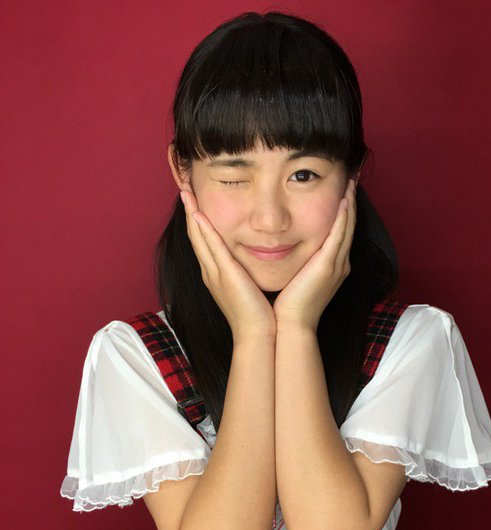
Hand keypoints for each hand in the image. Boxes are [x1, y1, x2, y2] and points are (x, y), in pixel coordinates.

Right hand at [179, 181, 276, 343]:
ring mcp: (215, 273)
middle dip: (190, 209)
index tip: (196, 198)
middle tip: (184, 185)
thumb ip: (248, 273)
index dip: (198, 219)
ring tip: (186, 190)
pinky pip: (211, 247)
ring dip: (192, 212)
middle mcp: (211, 272)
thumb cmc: (259, 316)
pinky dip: (203, 229)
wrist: (258, 336)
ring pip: (199, 237)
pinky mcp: (224, 275)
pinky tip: (199, 212)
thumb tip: (254, 262)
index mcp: (217, 274)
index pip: (204, 240)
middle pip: (195, 234)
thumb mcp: (251, 288)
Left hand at [272, 178, 356, 331]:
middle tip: (352, 179)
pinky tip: (344, 201)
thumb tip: (283, 248)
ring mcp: (336, 265)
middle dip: (350, 204)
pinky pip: (339, 236)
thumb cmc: (287, 307)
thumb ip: (295, 263)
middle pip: (347, 227)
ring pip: (346, 228)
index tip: (341, 193)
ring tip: (351, 183)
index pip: (339, 234)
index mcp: (330, 268)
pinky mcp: (329, 266)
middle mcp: (338, 265)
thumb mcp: (295, 279)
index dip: (342, 213)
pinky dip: (343, 218)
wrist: (290, 326)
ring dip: (350, 204)